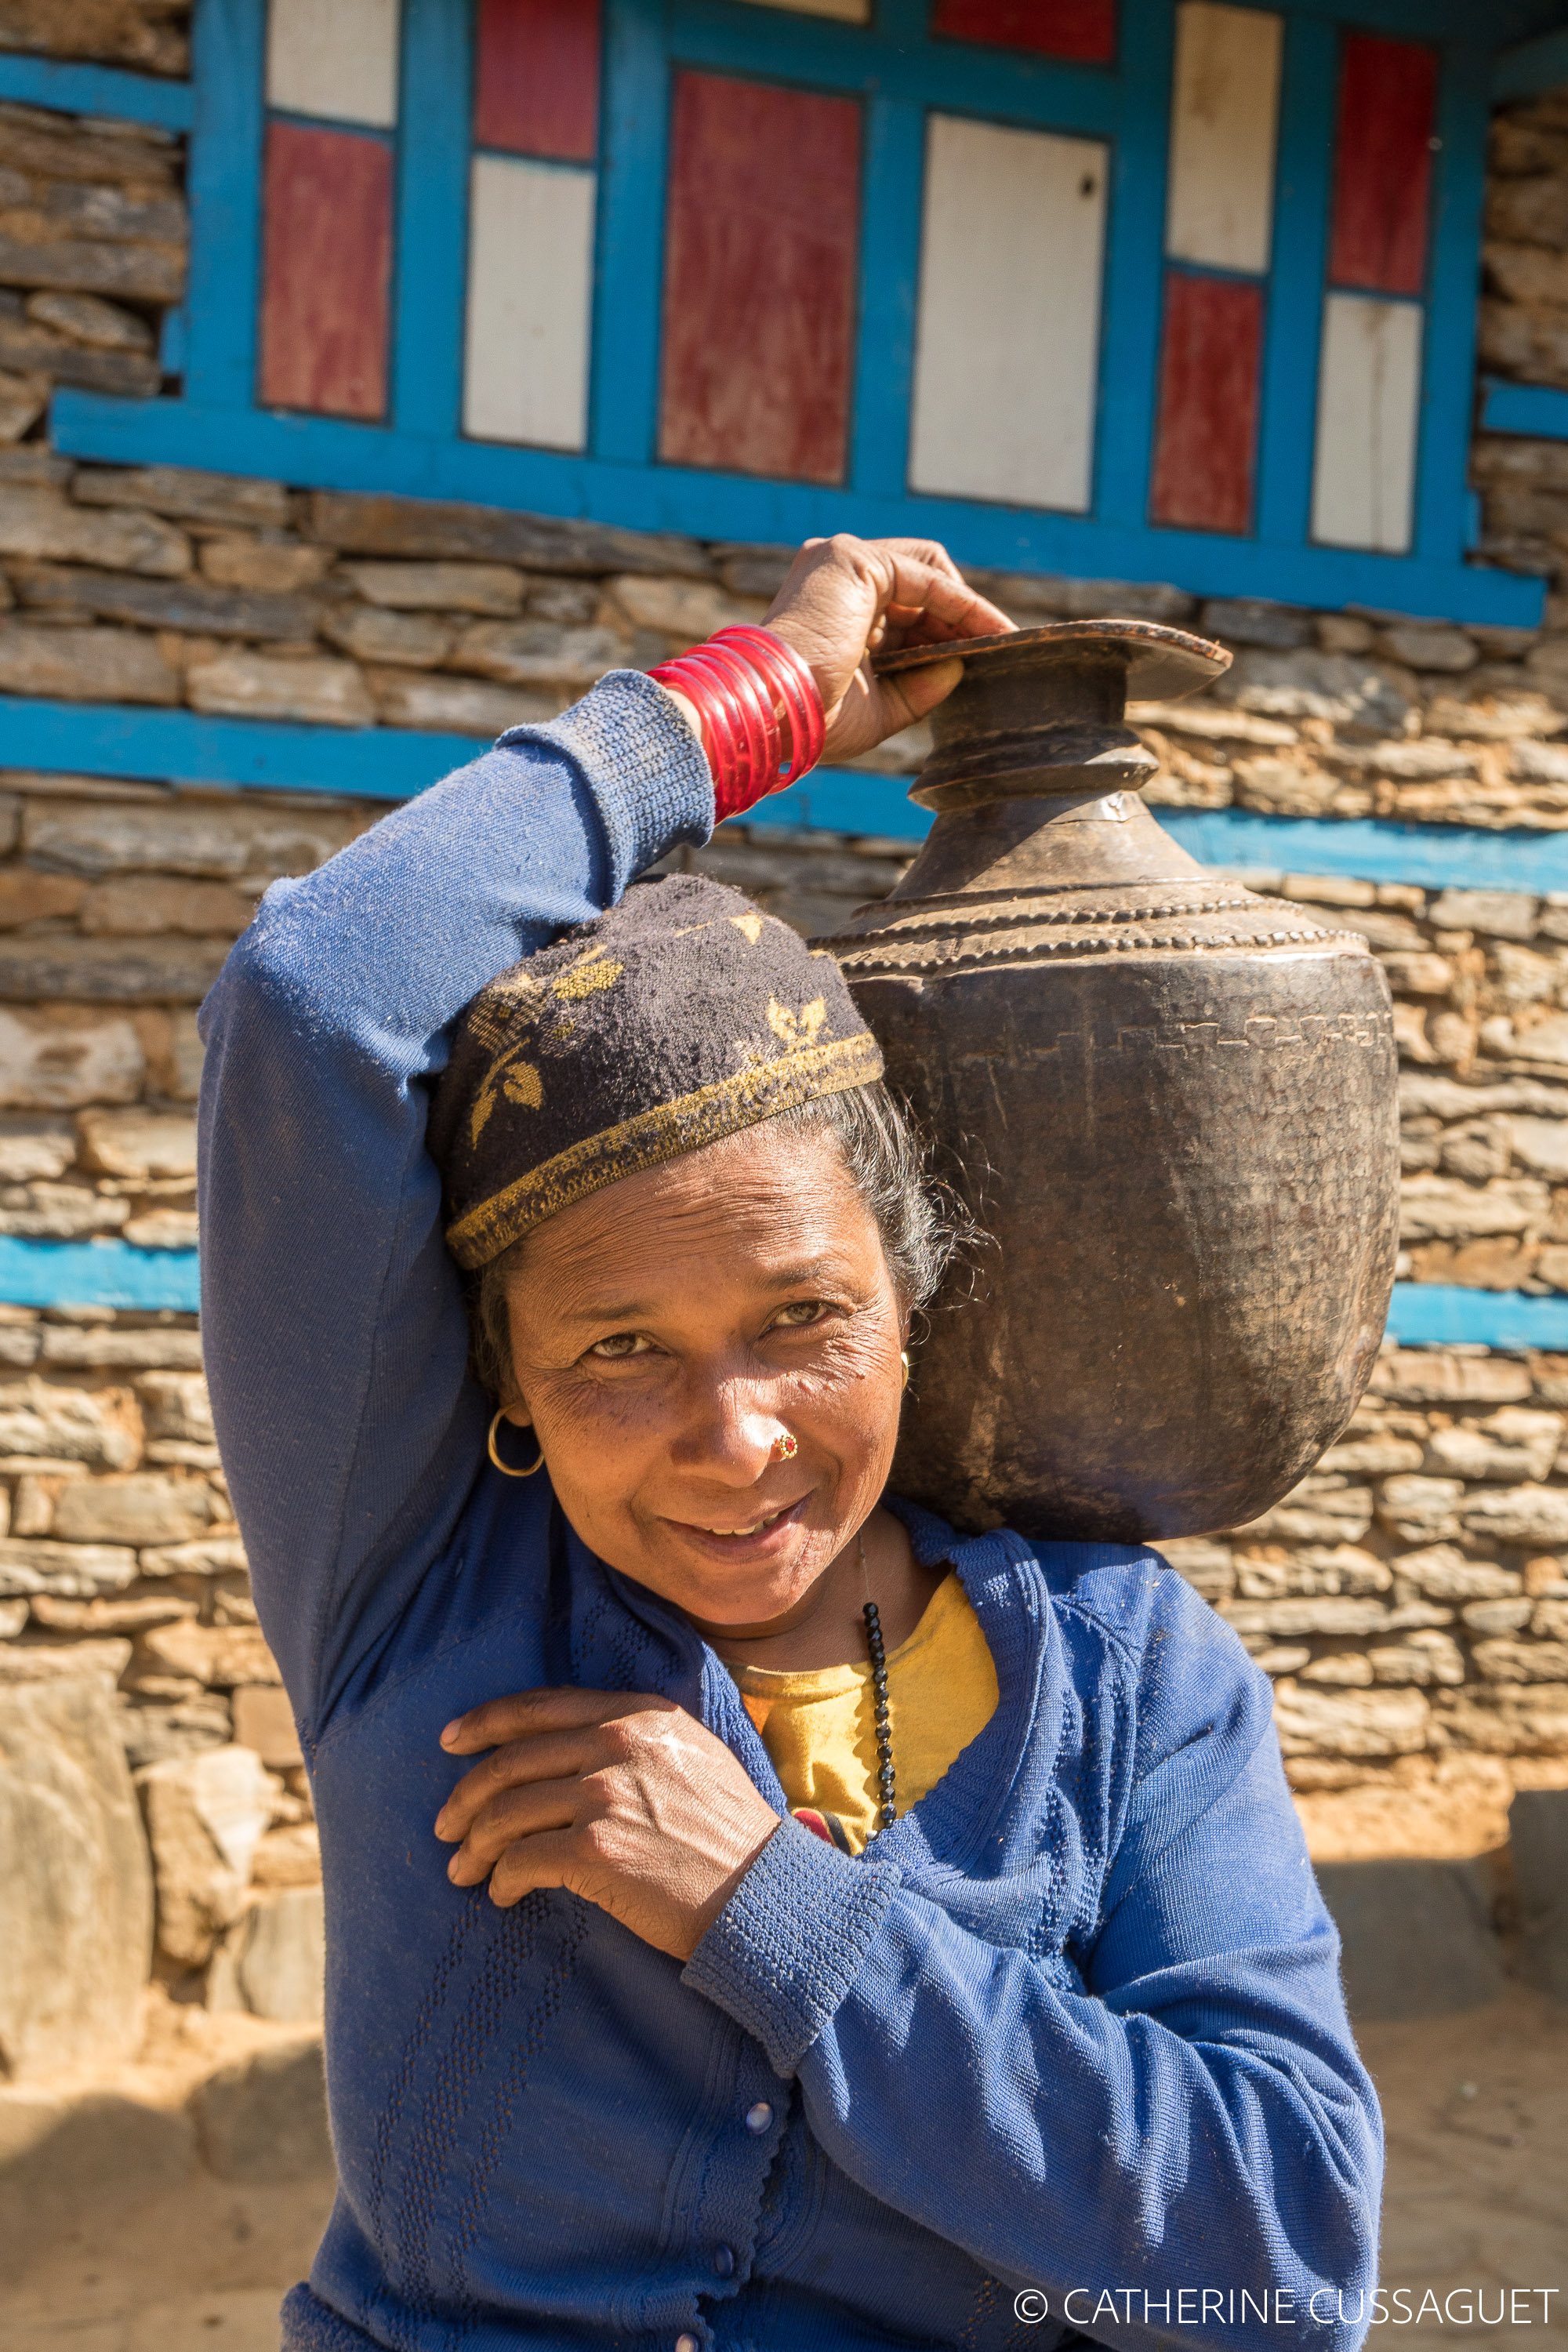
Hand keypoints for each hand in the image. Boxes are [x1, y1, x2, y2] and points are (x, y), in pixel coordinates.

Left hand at [435, 1688, 782, 1960]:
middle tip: (444, 1825)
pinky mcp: (597, 1851)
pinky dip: (502, 1880)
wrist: (763, 1891)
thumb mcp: (692, 1755)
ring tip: (461, 1870)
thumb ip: (636, 1740)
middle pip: (511, 1761)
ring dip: (474, 1845)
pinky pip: (522, 1860)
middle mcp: (617, 1744)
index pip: (541, 1706)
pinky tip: (502, 1894)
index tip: (450, 1740)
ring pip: (507, 1812)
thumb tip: (573, 1751)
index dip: (486, 1722)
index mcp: (638, 1714)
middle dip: (466, 1796)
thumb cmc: (730, 1833)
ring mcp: (605, 1795)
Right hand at [763, 533, 1013, 761]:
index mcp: (834, 612)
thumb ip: (918, 687)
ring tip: (998, 642)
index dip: (942, 635)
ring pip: (929, 571)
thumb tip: (959, 669)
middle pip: (920, 589)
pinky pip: (928, 577)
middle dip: (960, 621)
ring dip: (967, 609)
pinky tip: (988, 631)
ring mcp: (842, 562)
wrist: (774, 711)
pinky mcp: (855, 559)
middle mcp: (835, 579)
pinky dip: (963, 603)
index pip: (903, 612)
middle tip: (997, 652)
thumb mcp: (877, 708)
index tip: (976, 660)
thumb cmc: (814, 720)